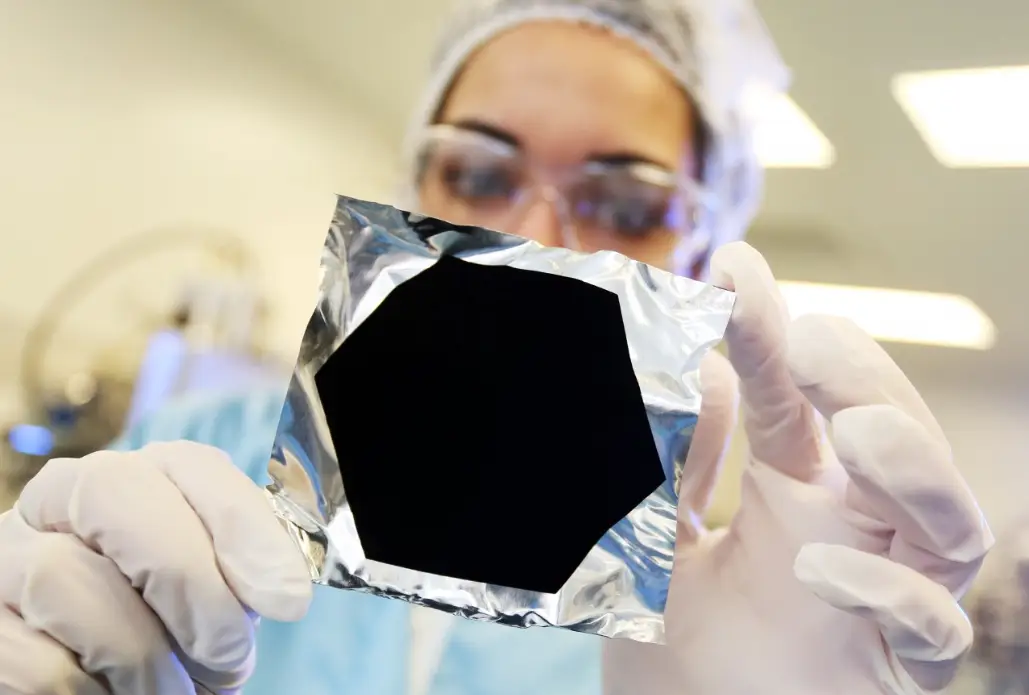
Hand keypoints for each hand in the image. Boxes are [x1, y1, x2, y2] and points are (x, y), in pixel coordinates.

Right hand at [0, 441, 311, 694]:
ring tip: (174, 691)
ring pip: (64, 575)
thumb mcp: (210, 595)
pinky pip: (36, 658)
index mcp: (136, 478)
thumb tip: (282, 587)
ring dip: (141, 653)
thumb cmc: (167, 632)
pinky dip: (92, 693)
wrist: (101, 681)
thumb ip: (236, 572)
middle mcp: (59, 500)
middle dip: (189, 580)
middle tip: (230, 655)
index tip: (288, 599)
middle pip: (115, 492)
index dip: (241, 524)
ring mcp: (7, 557)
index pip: (188, 463)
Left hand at [603, 242, 993, 693]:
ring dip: (914, 466)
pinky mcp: (899, 672)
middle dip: (869, 381)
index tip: (736, 267)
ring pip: (953, 523)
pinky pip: (931, 631)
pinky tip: (820, 570)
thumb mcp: (657, 544)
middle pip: (899, 438)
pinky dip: (891, 593)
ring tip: (853, 431)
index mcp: (800, 495)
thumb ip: (681, 468)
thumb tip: (710, 372)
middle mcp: (857, 534)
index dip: (772, 337)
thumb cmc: (679, 653)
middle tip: (813, 338)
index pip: (796, 403)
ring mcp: (888, 599)